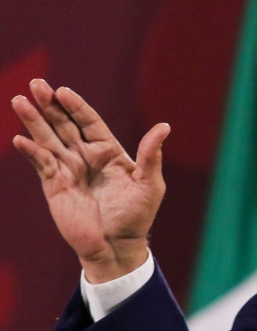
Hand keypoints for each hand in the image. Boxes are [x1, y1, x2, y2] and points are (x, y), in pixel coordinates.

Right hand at [11, 79, 168, 282]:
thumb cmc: (137, 216)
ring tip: (19, 100)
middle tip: (36, 83)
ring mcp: (69, 169)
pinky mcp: (55, 186)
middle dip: (50, 104)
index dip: (76, 106)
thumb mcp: (150, 184)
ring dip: (33, 121)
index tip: (63, 91)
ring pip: (48, 139)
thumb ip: (151, 155)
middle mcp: (87, 156)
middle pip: (65, 124)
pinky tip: (21, 139)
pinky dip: (31, 151)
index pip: (89, 122)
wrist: (117, 246)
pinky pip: (41, 163)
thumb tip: (164, 126)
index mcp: (109, 151)